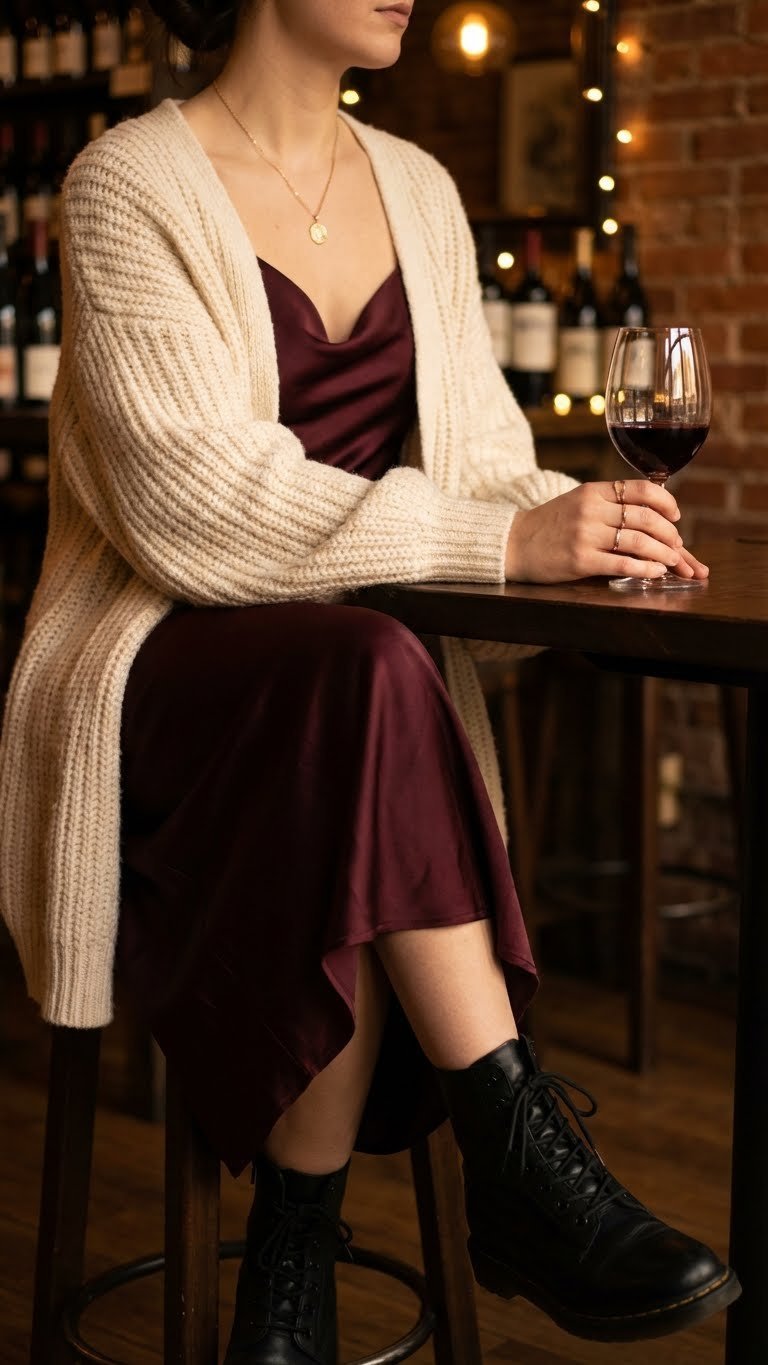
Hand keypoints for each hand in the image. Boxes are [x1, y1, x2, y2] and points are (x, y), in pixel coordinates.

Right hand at [504, 480, 709, 584]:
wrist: (513, 543)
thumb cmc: (550, 525)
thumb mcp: (578, 502)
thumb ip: (609, 504)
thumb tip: (651, 514)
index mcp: (593, 491)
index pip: (641, 489)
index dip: (666, 502)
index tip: (676, 515)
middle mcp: (591, 509)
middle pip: (645, 517)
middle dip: (670, 534)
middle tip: (678, 546)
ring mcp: (585, 535)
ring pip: (638, 541)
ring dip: (663, 553)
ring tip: (673, 562)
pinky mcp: (580, 560)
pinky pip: (622, 564)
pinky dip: (645, 569)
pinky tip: (656, 573)